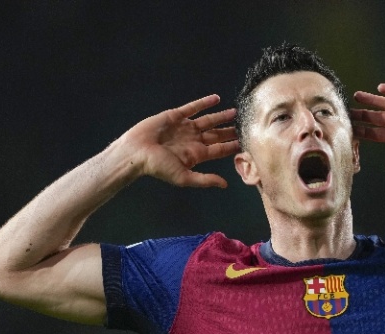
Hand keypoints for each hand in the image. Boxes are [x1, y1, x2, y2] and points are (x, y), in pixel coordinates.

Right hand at [117, 94, 239, 187]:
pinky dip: (204, 103)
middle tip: (246, 125)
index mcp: (196, 155)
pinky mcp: (175, 116)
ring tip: (235, 112)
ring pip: (208, 120)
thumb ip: (205, 179)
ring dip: (221, 116)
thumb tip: (225, 185)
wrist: (137, 152)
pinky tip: (216, 98)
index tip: (247, 142)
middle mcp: (193, 140)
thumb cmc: (158, 167)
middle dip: (230, 131)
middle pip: (217, 135)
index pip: (219, 150)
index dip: (232, 146)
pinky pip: (193, 108)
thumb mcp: (184, 177)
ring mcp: (185, 127)